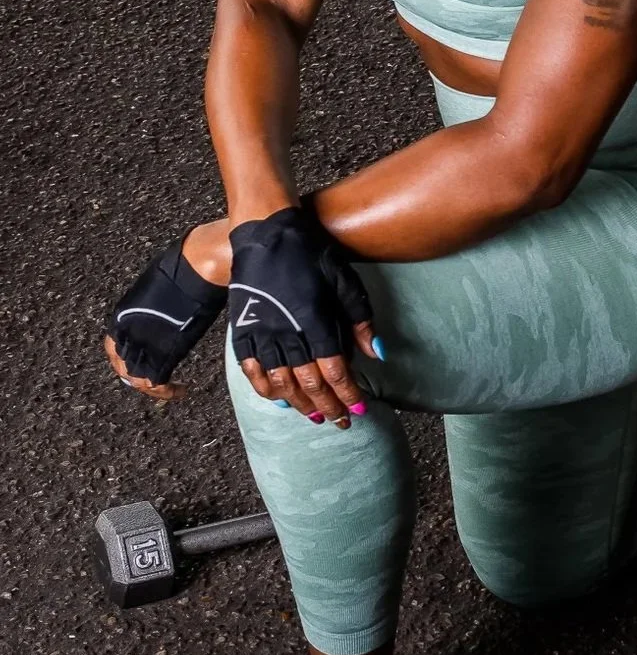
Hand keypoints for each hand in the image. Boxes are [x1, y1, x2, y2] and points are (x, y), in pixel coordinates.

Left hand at [103, 231, 227, 391]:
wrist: (198, 266)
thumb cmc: (186, 266)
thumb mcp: (160, 290)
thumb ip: (156, 307)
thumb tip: (164, 310)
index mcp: (123, 314)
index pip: (114, 348)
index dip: (126, 361)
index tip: (141, 367)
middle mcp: (127, 330)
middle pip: (122, 367)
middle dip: (139, 378)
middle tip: (158, 384)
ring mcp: (143, 342)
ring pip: (136, 378)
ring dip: (153, 389)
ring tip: (171, 390)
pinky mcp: (161, 351)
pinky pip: (156, 381)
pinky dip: (167, 391)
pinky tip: (180, 389)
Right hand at [228, 205, 378, 425]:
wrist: (266, 232)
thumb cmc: (311, 253)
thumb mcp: (345, 280)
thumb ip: (360, 319)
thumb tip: (377, 354)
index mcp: (314, 320)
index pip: (335, 370)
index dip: (347, 393)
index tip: (359, 409)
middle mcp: (286, 332)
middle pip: (309, 382)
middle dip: (328, 405)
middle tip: (341, 422)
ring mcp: (261, 332)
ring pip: (281, 381)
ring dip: (299, 403)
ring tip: (315, 416)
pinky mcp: (242, 328)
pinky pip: (251, 368)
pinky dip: (265, 388)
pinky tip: (278, 400)